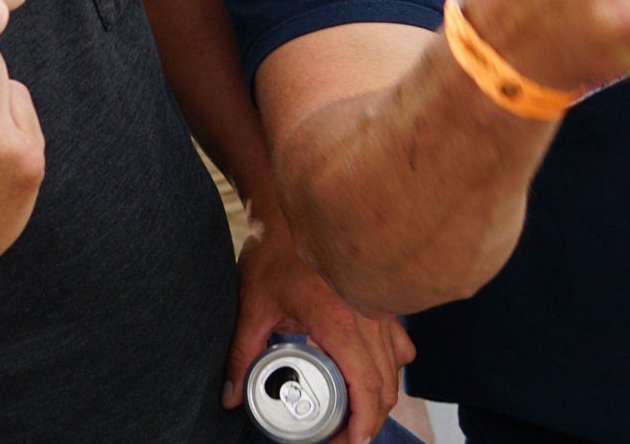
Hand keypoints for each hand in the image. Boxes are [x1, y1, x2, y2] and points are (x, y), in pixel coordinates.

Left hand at [223, 204, 414, 443]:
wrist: (286, 210)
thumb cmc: (271, 253)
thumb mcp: (252, 306)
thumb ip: (241, 353)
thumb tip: (230, 394)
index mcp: (338, 322)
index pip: (366, 387)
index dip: (362, 424)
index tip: (347, 443)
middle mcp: (368, 318)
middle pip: (386, 386)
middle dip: (369, 420)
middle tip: (342, 437)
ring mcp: (379, 309)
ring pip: (397, 369)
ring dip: (380, 397)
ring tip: (353, 414)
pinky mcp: (380, 302)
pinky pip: (400, 347)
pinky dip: (391, 368)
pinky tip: (368, 374)